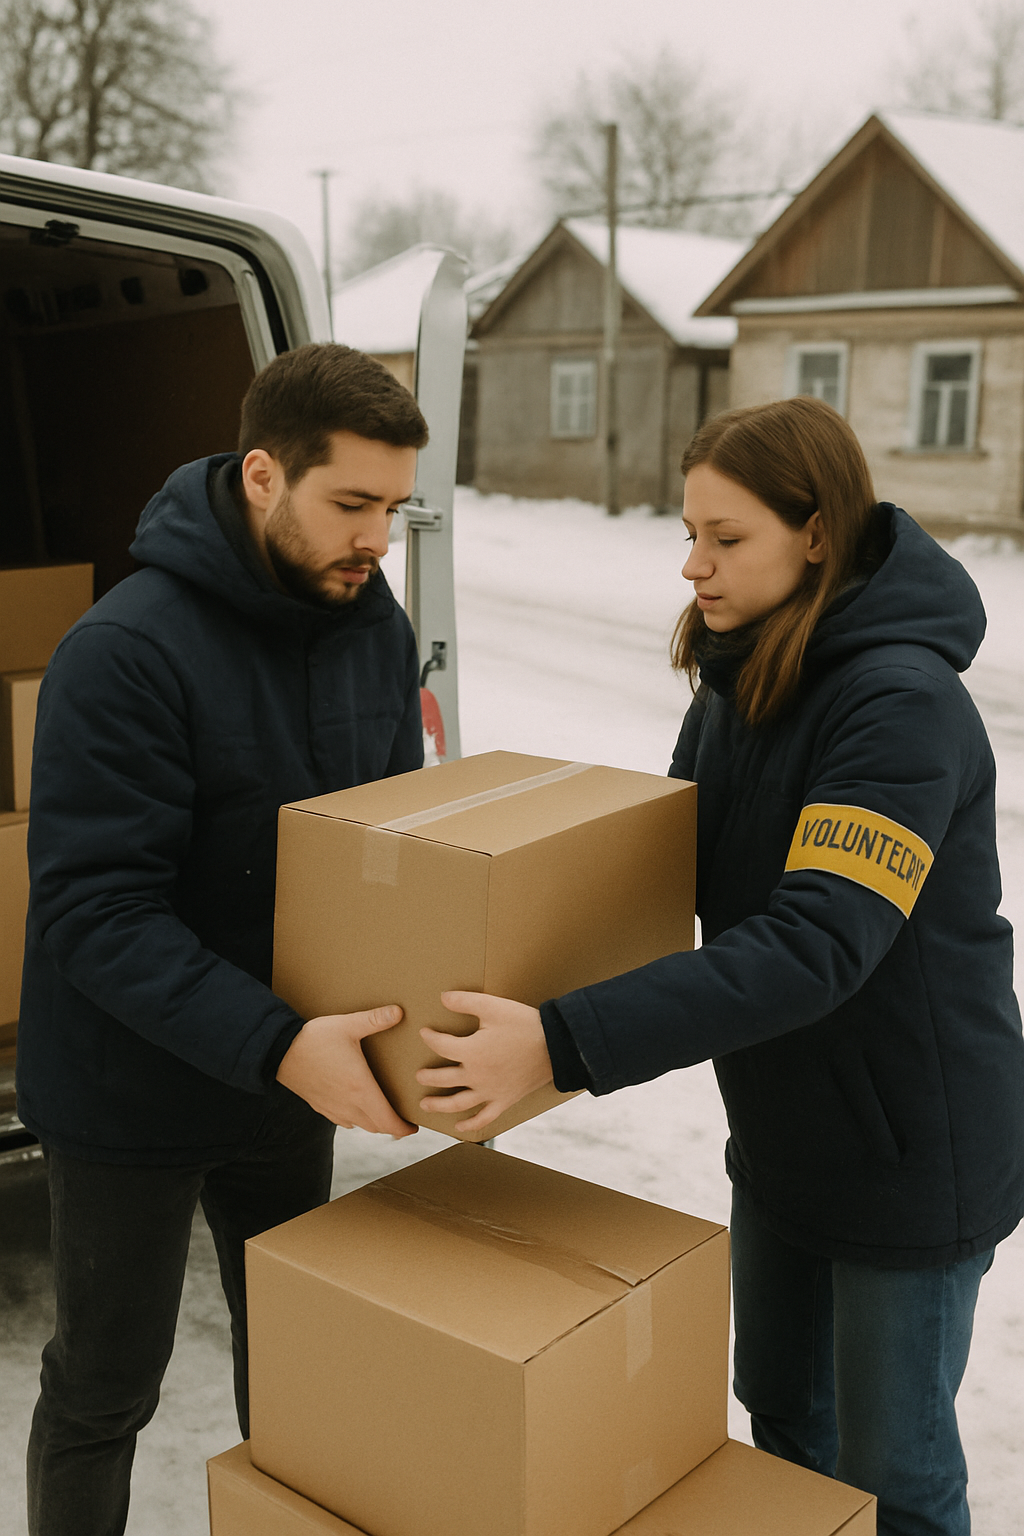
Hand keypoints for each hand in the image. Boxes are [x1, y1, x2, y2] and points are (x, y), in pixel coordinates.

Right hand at [276, 1006, 417, 1137]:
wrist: (278, 1052)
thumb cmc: (314, 1039)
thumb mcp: (347, 1025)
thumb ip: (375, 1020)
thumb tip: (399, 1012)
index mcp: (360, 1089)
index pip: (388, 1121)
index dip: (403, 1128)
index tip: (413, 1126)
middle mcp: (349, 1105)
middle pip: (377, 1127)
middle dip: (392, 1125)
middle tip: (403, 1117)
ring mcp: (333, 1108)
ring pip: (361, 1125)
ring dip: (375, 1122)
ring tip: (384, 1110)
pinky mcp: (320, 1106)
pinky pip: (344, 1121)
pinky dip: (356, 1119)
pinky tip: (357, 1105)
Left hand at [417, 991, 553, 1134]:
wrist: (556, 1047)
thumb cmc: (524, 1025)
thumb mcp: (493, 1006)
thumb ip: (465, 1001)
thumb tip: (442, 997)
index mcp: (471, 1052)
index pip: (440, 1046)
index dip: (429, 1037)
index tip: (425, 1032)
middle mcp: (476, 1076)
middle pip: (443, 1079)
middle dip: (427, 1077)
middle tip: (418, 1075)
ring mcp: (489, 1092)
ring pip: (457, 1103)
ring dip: (438, 1105)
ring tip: (425, 1104)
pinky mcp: (504, 1101)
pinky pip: (483, 1118)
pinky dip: (469, 1124)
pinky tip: (459, 1126)